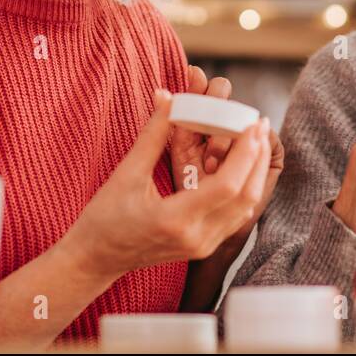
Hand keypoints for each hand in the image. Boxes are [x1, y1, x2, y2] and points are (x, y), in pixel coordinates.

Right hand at [64, 89, 272, 280]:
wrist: (96, 258)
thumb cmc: (103, 218)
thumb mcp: (126, 174)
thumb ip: (152, 135)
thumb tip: (167, 97)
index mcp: (176, 219)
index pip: (227, 185)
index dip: (245, 152)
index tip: (252, 123)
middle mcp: (196, 238)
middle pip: (245, 196)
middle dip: (256, 158)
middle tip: (259, 124)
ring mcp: (202, 246)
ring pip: (244, 208)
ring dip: (253, 172)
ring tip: (254, 140)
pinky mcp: (203, 246)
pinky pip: (234, 216)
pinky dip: (243, 188)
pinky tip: (241, 165)